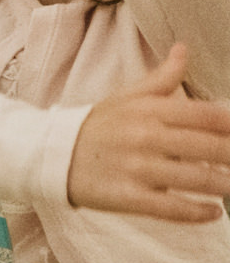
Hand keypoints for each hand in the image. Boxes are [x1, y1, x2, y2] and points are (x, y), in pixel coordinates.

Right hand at [69, 46, 229, 221]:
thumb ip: (161, 77)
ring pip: (197, 179)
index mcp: (149, 110)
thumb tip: (182, 49)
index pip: (207, 116)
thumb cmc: (96, 127)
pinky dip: (198, 213)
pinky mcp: (128, 196)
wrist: (50, 155)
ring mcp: (137, 168)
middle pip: (209, 148)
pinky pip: (172, 208)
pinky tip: (213, 212)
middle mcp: (146, 137)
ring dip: (225, 186)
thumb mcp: (126, 97)